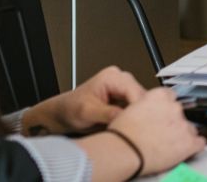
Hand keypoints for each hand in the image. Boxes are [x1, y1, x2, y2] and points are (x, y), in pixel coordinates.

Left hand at [21, 66, 143, 134]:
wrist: (63, 114)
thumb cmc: (70, 109)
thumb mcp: (87, 112)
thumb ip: (107, 113)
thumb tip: (126, 117)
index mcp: (112, 76)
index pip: (135, 91)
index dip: (139, 109)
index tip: (138, 124)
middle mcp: (121, 79)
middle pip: (142, 97)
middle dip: (138, 114)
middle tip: (133, 129)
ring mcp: (124, 89)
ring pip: (142, 104)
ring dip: (136, 117)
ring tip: (128, 129)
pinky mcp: (126, 99)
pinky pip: (137, 109)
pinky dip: (133, 118)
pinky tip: (126, 126)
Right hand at [104, 87, 204, 174]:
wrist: (125, 150)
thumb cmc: (122, 134)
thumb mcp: (130, 109)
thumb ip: (144, 107)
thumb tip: (145, 113)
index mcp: (160, 96)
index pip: (171, 96)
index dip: (166, 107)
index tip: (163, 114)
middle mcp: (175, 108)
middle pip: (181, 113)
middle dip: (173, 123)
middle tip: (162, 133)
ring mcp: (184, 125)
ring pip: (190, 129)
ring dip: (182, 135)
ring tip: (168, 145)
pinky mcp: (189, 142)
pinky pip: (199, 143)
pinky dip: (193, 147)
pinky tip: (184, 151)